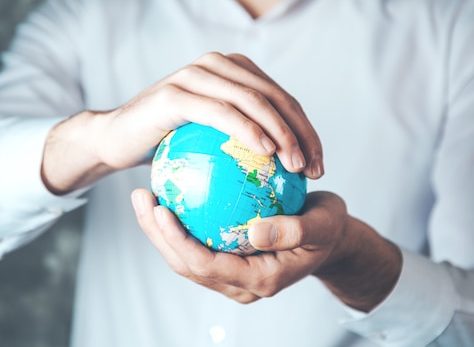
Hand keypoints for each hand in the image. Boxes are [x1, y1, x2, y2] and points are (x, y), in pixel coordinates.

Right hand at [41, 52, 323, 193]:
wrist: (114, 138)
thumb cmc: (166, 144)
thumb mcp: (210, 138)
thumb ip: (243, 137)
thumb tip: (287, 166)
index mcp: (232, 70)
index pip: (281, 98)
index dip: (306, 129)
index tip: (318, 164)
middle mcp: (216, 63)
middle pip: (274, 96)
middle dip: (301, 133)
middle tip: (314, 169)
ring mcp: (195, 74)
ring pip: (252, 100)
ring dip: (281, 133)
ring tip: (296, 165)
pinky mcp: (175, 93)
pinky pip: (221, 112)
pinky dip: (247, 130)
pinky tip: (266, 152)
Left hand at [131, 189, 401, 310]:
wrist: (332, 238)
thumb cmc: (330, 228)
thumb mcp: (323, 225)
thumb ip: (294, 232)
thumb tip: (255, 232)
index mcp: (259, 279)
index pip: (208, 265)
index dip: (179, 241)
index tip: (160, 209)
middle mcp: (240, 282)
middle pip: (187, 264)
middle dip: (157, 234)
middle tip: (141, 196)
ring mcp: (232, 273)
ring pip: (186, 256)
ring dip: (160, 230)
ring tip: (144, 194)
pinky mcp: (229, 258)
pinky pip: (197, 242)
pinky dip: (179, 222)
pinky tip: (169, 191)